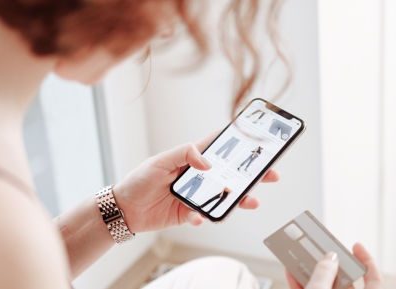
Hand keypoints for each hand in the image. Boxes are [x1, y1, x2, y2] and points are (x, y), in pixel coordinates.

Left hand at [113, 133, 279, 232]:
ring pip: (223, 196)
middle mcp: (197, 176)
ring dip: (238, 198)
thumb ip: (184, 155)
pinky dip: (203, 217)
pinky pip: (203, 215)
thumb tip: (207, 163)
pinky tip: (199, 218)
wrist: (124, 210)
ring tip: (252, 201)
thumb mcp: (160, 162)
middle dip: (251, 173)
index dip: (238, 141)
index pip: (219, 147)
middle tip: (270, 174)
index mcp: (191, 159)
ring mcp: (195, 195)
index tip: (258, 138)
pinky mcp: (189, 213)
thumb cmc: (140, 180)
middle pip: (229, 173)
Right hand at [286, 243, 382, 288]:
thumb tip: (331, 257)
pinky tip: (291, 272)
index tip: (355, 245)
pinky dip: (301, 284)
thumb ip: (324, 274)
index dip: (367, 261)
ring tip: (301, 256)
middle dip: (330, 264)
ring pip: (325, 287)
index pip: (375, 280)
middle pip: (345, 282)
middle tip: (321, 249)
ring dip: (312, 272)